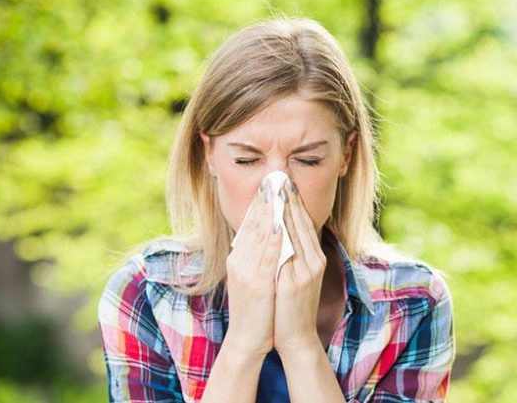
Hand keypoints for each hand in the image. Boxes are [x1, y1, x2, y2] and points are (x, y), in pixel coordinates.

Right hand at [223, 179, 281, 357]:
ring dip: (269, 211)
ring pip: (259, 235)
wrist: (248, 339)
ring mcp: (246, 272)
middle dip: (264, 199)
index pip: (250, 224)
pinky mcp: (257, 284)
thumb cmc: (256, 309)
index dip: (260, 202)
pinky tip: (278, 223)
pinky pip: (266, 256)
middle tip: (273, 176)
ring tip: (276, 191)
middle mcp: (239, 261)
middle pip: (253, 224)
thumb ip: (256, 256)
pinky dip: (272, 238)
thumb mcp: (252, 277)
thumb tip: (265, 235)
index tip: (269, 182)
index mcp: (238, 258)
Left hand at [274, 179, 326, 355]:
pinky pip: (289, 251)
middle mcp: (314, 261)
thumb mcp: (295, 276)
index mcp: (314, 258)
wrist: (295, 336)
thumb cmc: (291, 306)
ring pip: (296, 233)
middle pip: (302, 223)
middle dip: (290, 199)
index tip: (284, 182)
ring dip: (285, 210)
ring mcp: (307, 271)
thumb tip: (281, 231)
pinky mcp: (297, 281)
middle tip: (280, 176)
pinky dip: (282, 234)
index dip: (294, 201)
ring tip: (276, 190)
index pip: (303, 223)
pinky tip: (274, 220)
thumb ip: (292, 254)